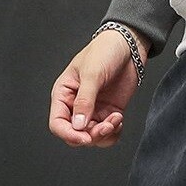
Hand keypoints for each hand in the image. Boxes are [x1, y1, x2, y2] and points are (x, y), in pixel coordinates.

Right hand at [48, 27, 150, 147]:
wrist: (127, 47)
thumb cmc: (104, 52)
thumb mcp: (91, 75)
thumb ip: (84, 101)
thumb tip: (78, 126)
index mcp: (63, 94)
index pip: (57, 124)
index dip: (69, 135)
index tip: (85, 138)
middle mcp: (76, 106)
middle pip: (76, 135)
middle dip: (92, 135)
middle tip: (107, 125)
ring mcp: (93, 111)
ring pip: (93, 137)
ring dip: (105, 134)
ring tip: (116, 118)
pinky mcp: (108, 113)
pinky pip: (108, 134)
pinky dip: (114, 132)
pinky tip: (119, 118)